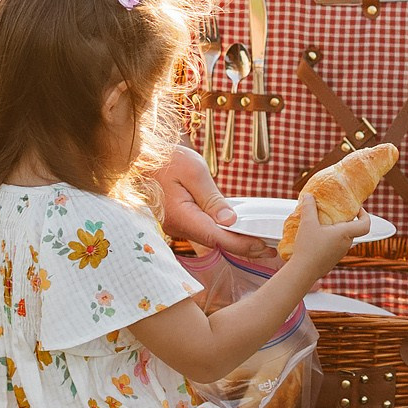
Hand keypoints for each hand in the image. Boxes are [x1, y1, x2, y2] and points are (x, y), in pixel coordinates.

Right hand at [148, 146, 268, 260]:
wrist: (138, 157)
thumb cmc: (165, 159)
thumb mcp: (193, 171)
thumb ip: (212, 197)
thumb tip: (229, 221)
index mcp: (182, 216)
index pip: (217, 237)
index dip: (242, 244)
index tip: (263, 248)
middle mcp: (178, 227)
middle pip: (215, 242)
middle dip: (242, 247)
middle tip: (269, 250)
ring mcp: (177, 226)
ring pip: (209, 237)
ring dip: (233, 240)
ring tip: (259, 242)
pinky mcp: (178, 221)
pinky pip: (202, 229)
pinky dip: (221, 231)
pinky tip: (237, 229)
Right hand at [282, 188, 372, 273]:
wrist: (302, 272)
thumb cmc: (308, 249)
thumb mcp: (307, 223)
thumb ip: (309, 207)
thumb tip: (309, 196)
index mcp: (345, 234)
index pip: (365, 224)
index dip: (365, 214)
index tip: (356, 208)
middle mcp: (345, 244)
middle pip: (352, 229)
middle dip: (344, 219)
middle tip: (333, 212)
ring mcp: (340, 254)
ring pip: (343, 238)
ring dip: (336, 230)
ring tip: (321, 224)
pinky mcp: (332, 260)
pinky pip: (335, 246)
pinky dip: (330, 240)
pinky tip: (316, 238)